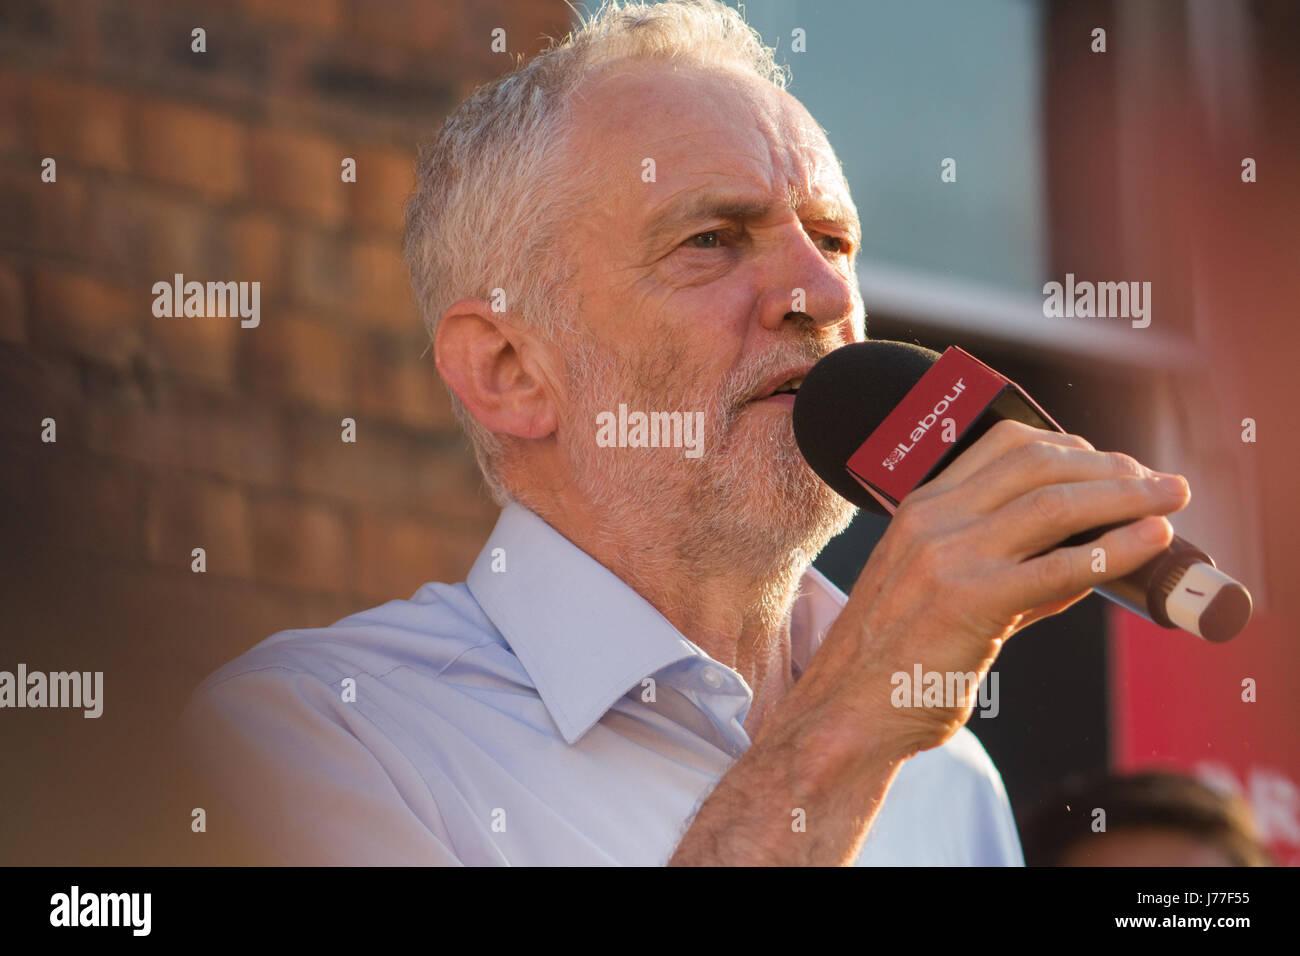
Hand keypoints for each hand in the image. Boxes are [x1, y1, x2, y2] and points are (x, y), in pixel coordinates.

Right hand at [802, 419, 1190, 756]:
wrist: (848, 712)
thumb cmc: (895, 661)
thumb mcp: (939, 591)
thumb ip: (1008, 568)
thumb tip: (1088, 558)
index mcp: (921, 507)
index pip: (1004, 445)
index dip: (1071, 446)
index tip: (1112, 465)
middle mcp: (932, 520)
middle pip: (1039, 463)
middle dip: (1111, 467)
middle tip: (1158, 483)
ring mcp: (947, 556)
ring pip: (1055, 504)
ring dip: (1126, 496)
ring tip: (1170, 501)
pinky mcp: (969, 601)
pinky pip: (1059, 566)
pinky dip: (1116, 550)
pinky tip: (1151, 543)